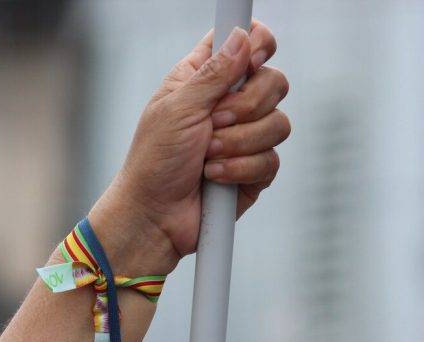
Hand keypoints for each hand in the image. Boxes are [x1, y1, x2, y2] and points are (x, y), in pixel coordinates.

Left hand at [90, 21, 289, 274]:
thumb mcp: (178, 108)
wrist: (154, 215)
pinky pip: (271, 160)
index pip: (244, 42)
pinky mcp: (253, 170)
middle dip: (246, 106)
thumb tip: (243, 36)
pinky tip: (213, 177)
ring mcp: (244, 138)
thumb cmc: (154, 159)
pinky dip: (239, 169)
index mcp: (203, 79)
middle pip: (274, 81)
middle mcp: (228, 104)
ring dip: (238, 143)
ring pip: (279, 124)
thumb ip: (214, 73)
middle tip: (213, 122)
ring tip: (206, 157)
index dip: (257, 45)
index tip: (250, 61)